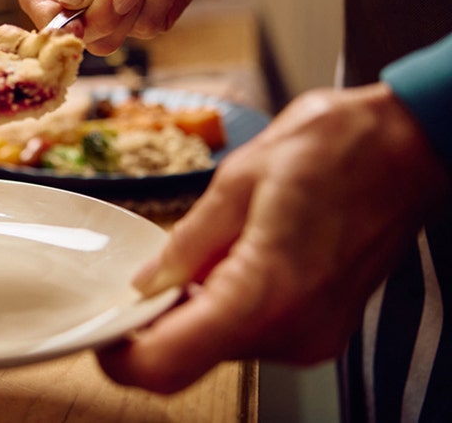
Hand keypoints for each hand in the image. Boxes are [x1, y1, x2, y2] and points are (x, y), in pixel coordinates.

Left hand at [95, 83, 451, 392]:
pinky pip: (251, 334)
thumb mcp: (237, 180)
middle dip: (156, 323)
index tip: (103, 328)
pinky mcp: (321, 331)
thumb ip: (186, 243)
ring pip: (218, 348)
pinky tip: (233, 260)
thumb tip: (147, 282)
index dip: (120, 355)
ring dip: (193, 311)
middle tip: (149, 275)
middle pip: (189, 359)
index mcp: (264, 293)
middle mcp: (291, 330)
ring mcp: (311, 337)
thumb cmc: (337, 148)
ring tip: (208, 250)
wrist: (410, 147)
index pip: (167, 364)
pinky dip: (226, 307)